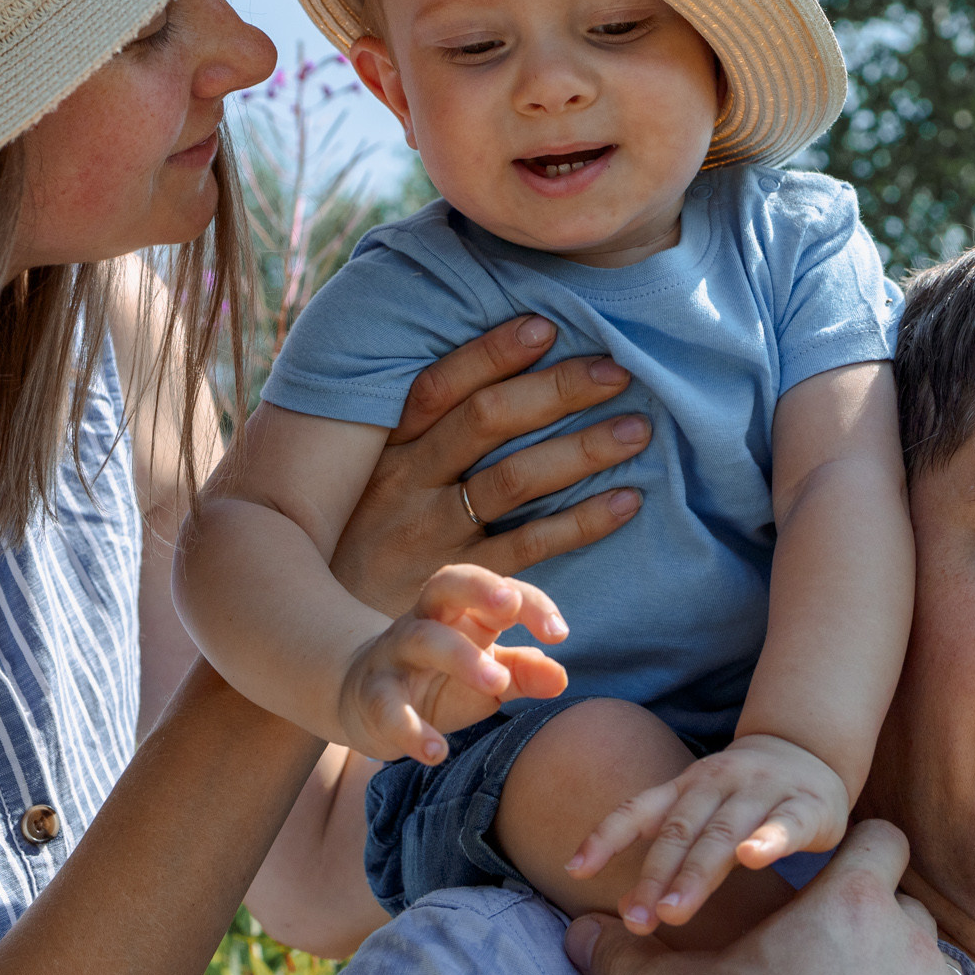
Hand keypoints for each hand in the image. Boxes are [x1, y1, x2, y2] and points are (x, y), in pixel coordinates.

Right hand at [330, 316, 651, 616]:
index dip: (491, 354)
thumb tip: (487, 379)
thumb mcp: (373, 488)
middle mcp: (406, 486)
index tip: (545, 326)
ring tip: (636, 429)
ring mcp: (434, 537)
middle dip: (555, 390)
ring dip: (580, 450)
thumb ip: (420, 440)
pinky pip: (530, 547)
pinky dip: (582, 522)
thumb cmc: (364, 550)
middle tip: (617, 370)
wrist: (339, 648)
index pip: (439, 388)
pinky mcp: (462, 587)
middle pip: (486, 422)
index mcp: (386, 453)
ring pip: (515, 479)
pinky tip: (627, 502)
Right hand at [336, 565, 568, 763]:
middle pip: (447, 584)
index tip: (560, 633)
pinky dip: (410, 729)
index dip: (530, 603)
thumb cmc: (439, 681)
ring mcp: (395, 654)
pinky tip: (436, 752)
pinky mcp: (372, 695)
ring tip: (497, 683)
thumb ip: (523, 673)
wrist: (361, 698)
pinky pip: (388, 706)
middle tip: (511, 606)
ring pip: (422, 639)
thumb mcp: (486, 676)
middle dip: (480, 587)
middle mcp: (426, 621)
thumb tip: (561, 677)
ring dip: (460, 657)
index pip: (497, 590)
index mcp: (461, 612)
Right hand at [564, 820, 974, 974]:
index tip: (827, 887)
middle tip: (821, 966)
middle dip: (870, 928)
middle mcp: (912, 942)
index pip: (881, 841)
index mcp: (850, 906)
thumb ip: (628, 959)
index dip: (857, 857)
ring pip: (930, 969)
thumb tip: (579, 934)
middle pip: (903, 907)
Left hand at [570, 733, 850, 931]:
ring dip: (697, 871)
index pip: (637, 810)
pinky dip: (768, 840)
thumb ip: (666, 855)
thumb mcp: (698, 815)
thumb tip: (624, 908)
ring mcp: (760, 791)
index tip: (574, 870)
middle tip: (637, 920)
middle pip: (679, 830)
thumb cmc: (739, 798)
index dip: (605, 837)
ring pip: (724, 831)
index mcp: (684, 787)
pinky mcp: (804, 805)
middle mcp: (716, 783)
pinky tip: (753, 859)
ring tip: (675, 910)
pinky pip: (785, 823)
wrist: (806, 752)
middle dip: (655, 876)